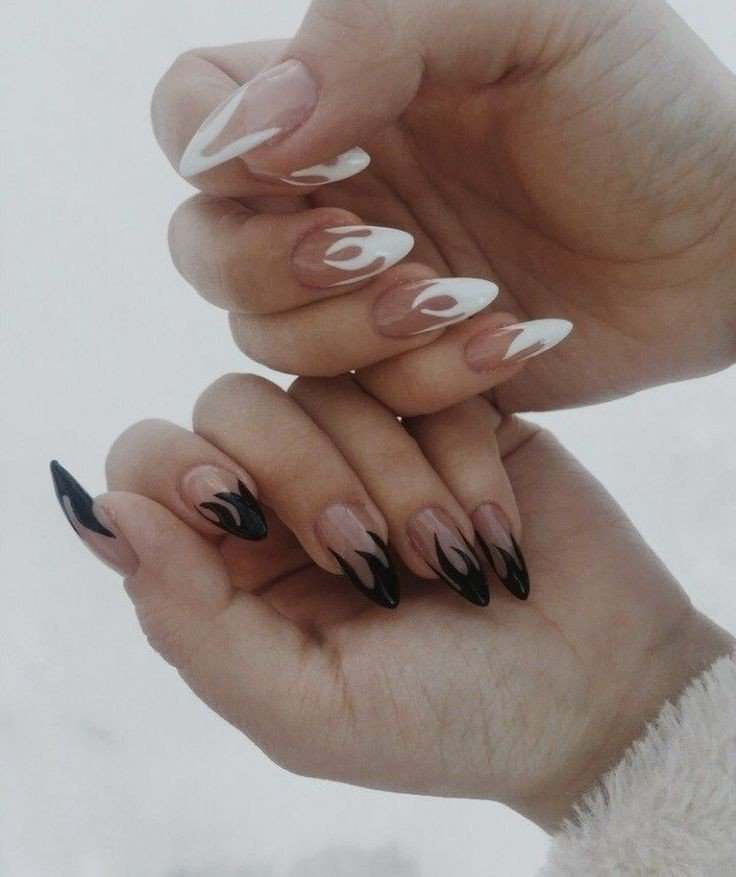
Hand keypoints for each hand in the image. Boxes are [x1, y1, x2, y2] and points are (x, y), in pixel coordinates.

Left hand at [50, 375, 732, 827]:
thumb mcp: (304, 708)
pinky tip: (500, 528)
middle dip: (308, 479)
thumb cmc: (445, 718)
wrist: (592, 693)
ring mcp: (367, 444)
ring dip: (398, 478)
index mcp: (232, 566)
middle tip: (377, 562)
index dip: (183, 472)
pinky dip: (460, 457)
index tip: (243, 519)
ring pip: (331, 385)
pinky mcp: (442, 413)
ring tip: (456, 561)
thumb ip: (190, 622)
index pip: (151, 462)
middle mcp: (287, 492)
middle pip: (236, 404)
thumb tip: (106, 515)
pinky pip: (421, 377)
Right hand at [152, 0, 735, 414]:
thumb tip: (252, 132)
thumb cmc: (642, 108)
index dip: (219, 147)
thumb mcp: (528, 9)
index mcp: (342, 93)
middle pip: (206, 250)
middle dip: (278, 269)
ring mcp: (364, 291)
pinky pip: (364, 400)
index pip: (190, 112)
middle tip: (383, 250)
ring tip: (463, 297)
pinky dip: (430, 380)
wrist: (721, 238)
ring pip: (269, 341)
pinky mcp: (409, 368)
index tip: (336, 158)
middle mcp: (334, 195)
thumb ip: (375, 25)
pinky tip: (514, 337)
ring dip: (354, 332)